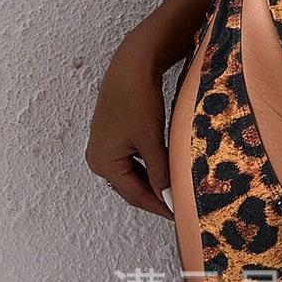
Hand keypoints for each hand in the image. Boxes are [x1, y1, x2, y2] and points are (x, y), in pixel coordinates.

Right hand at [85, 35, 173, 218]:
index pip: (135, 195)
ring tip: (178, 192)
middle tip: (182, 207)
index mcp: (104, 163)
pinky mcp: (114, 139)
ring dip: (154, 184)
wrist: (131, 65)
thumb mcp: (151, 141)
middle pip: (132, 188)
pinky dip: (150, 169)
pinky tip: (167, 172)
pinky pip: (133, 162)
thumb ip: (159, 172)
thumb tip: (169, 198)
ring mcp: (105, 149)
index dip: (159, 206)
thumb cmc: (137, 99)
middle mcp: (99, 159)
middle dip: (156, 197)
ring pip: (134, 176)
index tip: (180, 216)